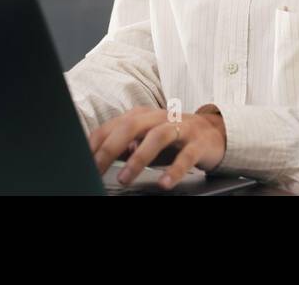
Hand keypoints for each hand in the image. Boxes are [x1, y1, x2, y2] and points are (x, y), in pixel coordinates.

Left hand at [88, 105, 226, 189]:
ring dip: (138, 158)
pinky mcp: (199, 143)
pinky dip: (173, 170)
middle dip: (110, 149)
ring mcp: (180, 128)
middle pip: (130, 127)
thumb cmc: (173, 138)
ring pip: (157, 137)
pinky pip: (185, 156)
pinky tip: (163, 183)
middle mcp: (159, 118)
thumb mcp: (145, 139)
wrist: (215, 133)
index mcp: (142, 116)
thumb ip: (124, 147)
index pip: (112, 126)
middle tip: (97, 170)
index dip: (95, 144)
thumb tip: (100, 158)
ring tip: (125, 179)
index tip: (83, 163)